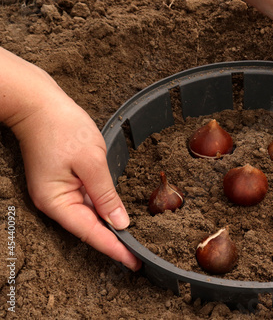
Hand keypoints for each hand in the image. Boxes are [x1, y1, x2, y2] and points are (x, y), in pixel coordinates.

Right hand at [3, 51, 140, 270]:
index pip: (91, 233)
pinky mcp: (64, 183)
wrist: (39, 104)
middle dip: (114, 242)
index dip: (114, 249)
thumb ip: (106, 194)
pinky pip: (86, 202)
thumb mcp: (91, 161)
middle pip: (89, 228)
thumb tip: (119, 222)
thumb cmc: (61, 128)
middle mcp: (55, 203)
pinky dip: (103, 209)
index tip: (134, 262)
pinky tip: (118, 215)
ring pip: (89, 216)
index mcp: (57, 202)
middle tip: (139, 256)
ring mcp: (58, 193)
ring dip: (110, 226)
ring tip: (133, 241)